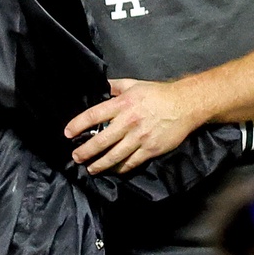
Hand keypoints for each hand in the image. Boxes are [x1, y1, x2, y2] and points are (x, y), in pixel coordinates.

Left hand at [64, 79, 198, 174]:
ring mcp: (140, 137)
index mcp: (123, 104)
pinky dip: (120, 168)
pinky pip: (131, 163)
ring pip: (114, 156)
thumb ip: (115, 86)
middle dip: (85, 151)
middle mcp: (129, 121)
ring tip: (91, 168)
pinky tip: (113, 170)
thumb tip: (100, 86)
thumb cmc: (159, 93)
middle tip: (76, 157)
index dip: (78, 125)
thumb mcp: (134, 84)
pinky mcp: (150, 149)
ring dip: (99, 164)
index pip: (94, 115)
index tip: (68, 133)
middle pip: (101, 140)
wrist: (185, 105)